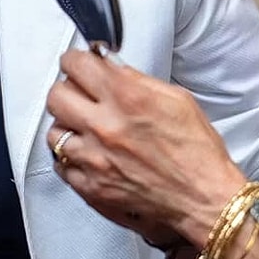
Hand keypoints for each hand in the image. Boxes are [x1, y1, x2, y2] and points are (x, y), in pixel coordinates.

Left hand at [45, 47, 246, 245]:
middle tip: (79, 94)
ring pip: (54, 132)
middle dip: (67, 90)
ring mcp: (95, 159)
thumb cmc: (197, 153)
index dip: (75, 60)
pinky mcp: (92, 187)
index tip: (78, 64)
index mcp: (127, 98)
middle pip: (56, 96)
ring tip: (84, 128)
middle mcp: (105, 127)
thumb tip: (111, 67)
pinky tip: (87, 154)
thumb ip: (137, 80)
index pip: (75, 64)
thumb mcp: (176, 99)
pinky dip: (71, 158)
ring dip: (67, 126)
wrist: (204, 198)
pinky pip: (62, 166)